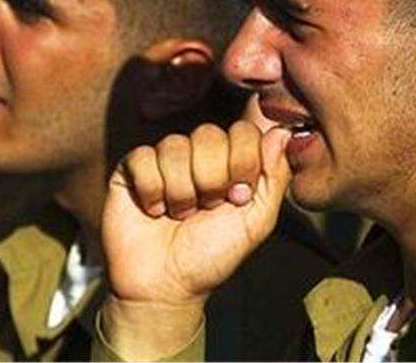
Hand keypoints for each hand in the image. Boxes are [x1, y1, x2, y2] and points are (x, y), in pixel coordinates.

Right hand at [99, 100, 290, 358]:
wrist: (166, 285)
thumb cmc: (214, 254)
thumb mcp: (258, 220)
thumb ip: (275, 176)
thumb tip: (283, 132)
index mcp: (233, 158)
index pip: (245, 129)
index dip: (243, 162)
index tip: (239, 197)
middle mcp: (200, 151)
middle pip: (210, 134)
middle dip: (212, 180)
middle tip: (207, 208)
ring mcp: (165, 157)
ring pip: (175, 145)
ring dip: (182, 191)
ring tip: (181, 214)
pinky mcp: (133, 168)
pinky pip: (143, 158)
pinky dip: (153, 191)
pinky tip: (156, 210)